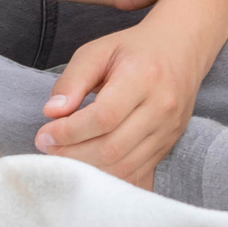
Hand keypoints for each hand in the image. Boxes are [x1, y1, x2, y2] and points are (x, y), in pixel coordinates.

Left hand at [36, 17, 198, 186]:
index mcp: (144, 76)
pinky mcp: (167, 145)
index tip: (45, 134)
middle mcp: (161, 107)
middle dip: (72, 154)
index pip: (104, 117)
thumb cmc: (135, 49)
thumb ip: (73, 79)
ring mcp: (168, 130)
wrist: (182, 50)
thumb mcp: (99, 51)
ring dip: (87, 169)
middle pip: (112, 147)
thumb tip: (52, 112)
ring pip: (123, 166)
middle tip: (48, 147)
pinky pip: (135, 174)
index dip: (69, 132)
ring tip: (64, 157)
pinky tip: (88, 166)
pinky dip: (107, 177)